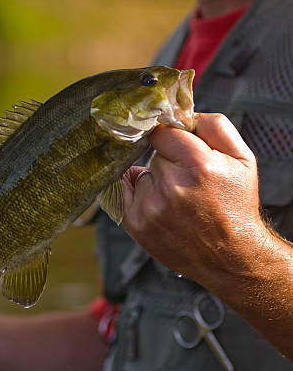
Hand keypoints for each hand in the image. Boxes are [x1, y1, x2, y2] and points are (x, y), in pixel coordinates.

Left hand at [122, 112, 266, 286]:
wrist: (229, 257)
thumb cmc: (235, 207)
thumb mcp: (243, 159)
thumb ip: (216, 126)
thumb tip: (185, 113)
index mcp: (198, 165)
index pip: (163, 132)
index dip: (172, 139)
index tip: (177, 148)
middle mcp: (171, 186)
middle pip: (154, 155)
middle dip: (168, 163)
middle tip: (188, 182)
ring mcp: (150, 206)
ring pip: (143, 175)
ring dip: (156, 182)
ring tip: (179, 200)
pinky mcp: (135, 223)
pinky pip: (126, 193)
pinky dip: (140, 195)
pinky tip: (161, 206)